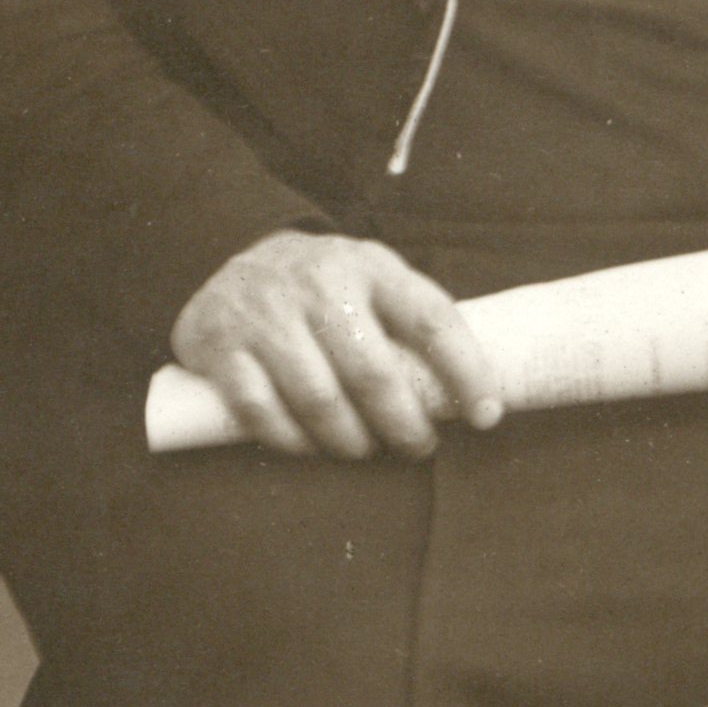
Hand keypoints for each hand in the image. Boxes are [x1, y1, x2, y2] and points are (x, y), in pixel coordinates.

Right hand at [165, 229, 505, 462]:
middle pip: (373, 372)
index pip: (433, 320)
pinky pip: (261, 410)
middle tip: (418, 446)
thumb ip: (412, 322)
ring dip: (350, 439)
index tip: (488, 416)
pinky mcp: (219, 345)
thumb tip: (472, 395)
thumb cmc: (330, 287)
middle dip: (404, 424)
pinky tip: (311, 447)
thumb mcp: (376, 279)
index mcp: (373, 266)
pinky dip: (292, 440)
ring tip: (365, 448)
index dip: (467, 372)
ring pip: (319, 398)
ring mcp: (266, 314)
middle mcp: (320, 284)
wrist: (239, 257)